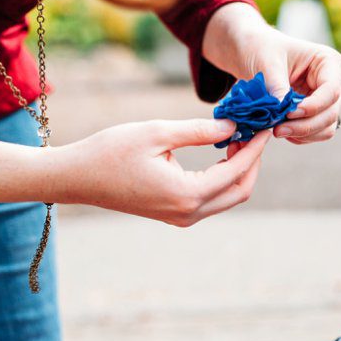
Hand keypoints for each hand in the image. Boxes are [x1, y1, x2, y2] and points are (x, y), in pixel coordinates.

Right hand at [51, 118, 270, 226]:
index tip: (264, 123)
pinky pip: (210, 200)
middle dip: (252, 161)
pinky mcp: (172, 215)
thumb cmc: (110, 151)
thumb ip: (199, 130)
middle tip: (253, 130)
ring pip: (227, 198)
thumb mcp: (157, 132)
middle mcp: (187, 212)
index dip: (254, 146)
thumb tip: (233, 125)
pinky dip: (222, 178)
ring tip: (237, 137)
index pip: (235, 170)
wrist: (75, 178)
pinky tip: (219, 152)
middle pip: (239, 191)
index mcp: (186, 194)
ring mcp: (179, 218)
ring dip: (238, 170)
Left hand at [203, 4, 340, 144]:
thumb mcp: (267, 62)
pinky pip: (315, 133)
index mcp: (328, 61)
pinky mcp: (315, 113)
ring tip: (276, 130)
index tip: (289, 113)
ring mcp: (326, 99)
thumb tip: (282, 112)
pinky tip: (280, 130)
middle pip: (331, 112)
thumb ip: (276, 86)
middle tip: (277, 130)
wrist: (253, 53)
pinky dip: (300, 137)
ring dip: (303, 134)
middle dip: (305, 125)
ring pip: (326, 127)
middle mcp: (333, 81)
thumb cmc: (262, 50)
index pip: (331, 90)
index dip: (313, 106)